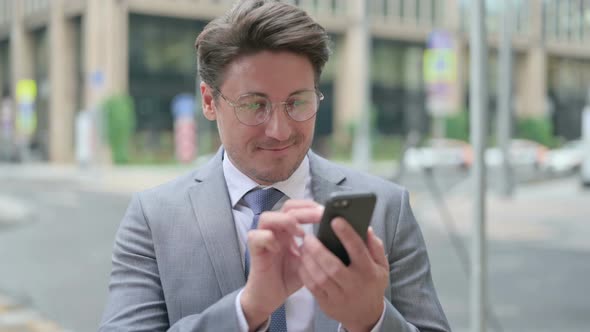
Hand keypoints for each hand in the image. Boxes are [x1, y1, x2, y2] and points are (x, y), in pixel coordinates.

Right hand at [241, 200, 322, 329]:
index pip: (297, 208)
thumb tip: (337, 237)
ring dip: (286, 221)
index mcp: (288, 230)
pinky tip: (279, 248)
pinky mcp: (254, 250)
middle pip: (285, 208)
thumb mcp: (308, 260)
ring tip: (300, 233)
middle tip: (320, 216)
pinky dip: (268, 238)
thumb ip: (317, 248)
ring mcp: (263, 238)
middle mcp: (275, 230)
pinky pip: (256, 236)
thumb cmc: (288, 276)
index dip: (310, 206)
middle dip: (305, 210)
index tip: (327, 211)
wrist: (270, 297)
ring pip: (267, 217)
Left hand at [298, 219, 388, 331]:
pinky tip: (302, 261)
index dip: (347, 234)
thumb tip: (366, 227)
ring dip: (308, 260)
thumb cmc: (372, 283)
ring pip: (320, 277)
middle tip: (309, 236)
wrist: (366, 315)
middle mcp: (354, 284)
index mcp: (369, 271)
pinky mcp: (327, 304)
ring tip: (304, 246)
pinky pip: (312, 287)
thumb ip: (375, 246)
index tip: (335, 220)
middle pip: (333, 266)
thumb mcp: (382, 266)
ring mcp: (340, 296)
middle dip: (318, 250)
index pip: (358, 250)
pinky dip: (305, 272)